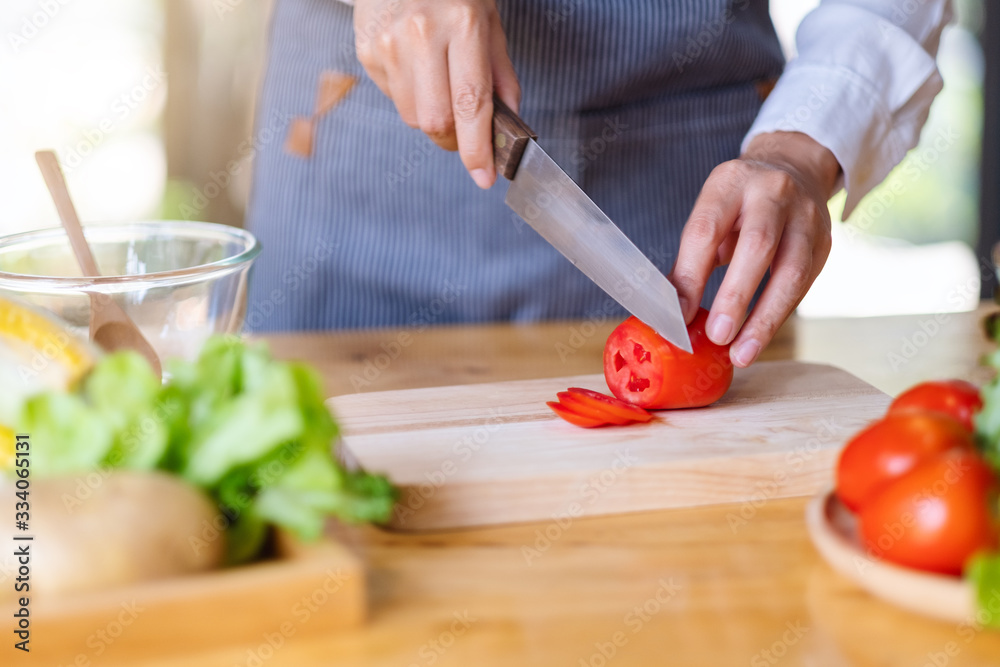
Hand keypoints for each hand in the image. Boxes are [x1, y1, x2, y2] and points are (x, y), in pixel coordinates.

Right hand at [354, 0, 519, 188]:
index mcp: (462, 24)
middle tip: (464, 134)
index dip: (477, 148)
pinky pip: (392, 98)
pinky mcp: (367, 50)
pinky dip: (410, 95)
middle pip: (435, 121)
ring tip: (437, 81)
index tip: (484, 176)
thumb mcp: (489, 21)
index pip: (470, 104)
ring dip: (431, 115)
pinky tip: (415, 66)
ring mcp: (388, 43)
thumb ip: (500, 76)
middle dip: (453, 139)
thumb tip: (507, 127)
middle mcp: (421, 34)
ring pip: (412, 116)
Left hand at [669, 131, 840, 367]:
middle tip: (718, 336)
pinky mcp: (825, 242)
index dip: (691, 275)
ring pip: (791, 270)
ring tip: (742, 353)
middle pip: (758, 244)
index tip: (679, 315)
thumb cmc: (740, 203)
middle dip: (736, 295)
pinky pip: (803, 285)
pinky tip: (759, 338)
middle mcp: (773, 192)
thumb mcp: (711, 215)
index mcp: (730, 183)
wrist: (794, 168)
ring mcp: (806, 216)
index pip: (707, 229)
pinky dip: (779, 315)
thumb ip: (692, 259)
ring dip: (765, 318)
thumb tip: (672, 310)